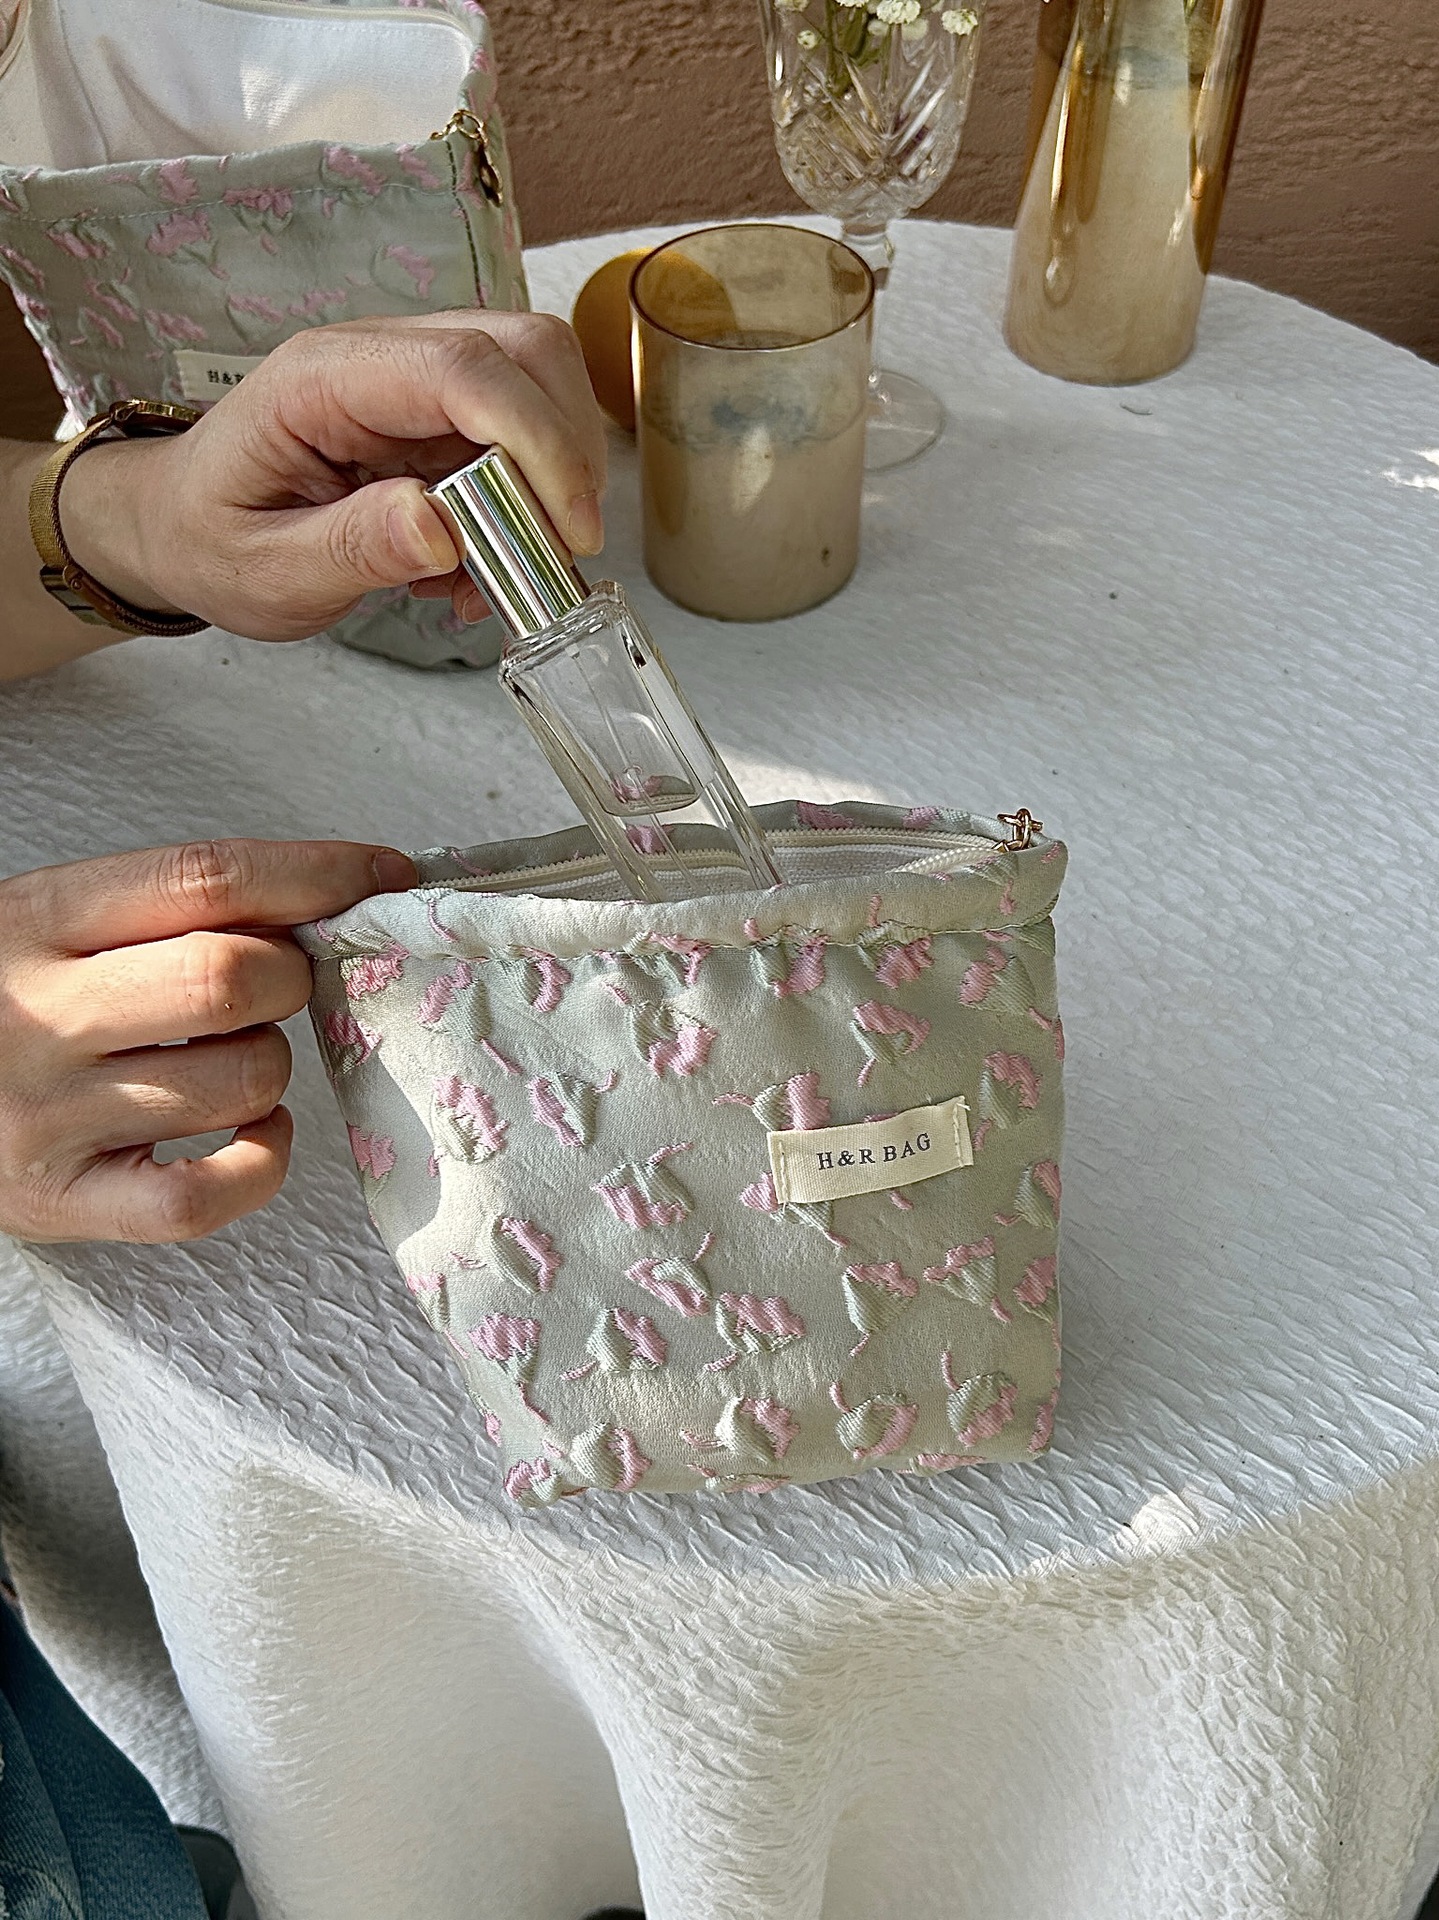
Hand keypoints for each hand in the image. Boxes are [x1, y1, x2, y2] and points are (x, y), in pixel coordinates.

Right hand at [0, 837, 415, 1242]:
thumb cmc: (7, 998)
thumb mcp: (56, 922)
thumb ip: (169, 909)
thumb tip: (333, 899)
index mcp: (38, 918)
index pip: (206, 878)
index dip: (317, 872)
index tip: (383, 875)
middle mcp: (39, 1015)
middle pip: (232, 979)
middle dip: (289, 978)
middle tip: (271, 987)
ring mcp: (46, 1117)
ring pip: (242, 1083)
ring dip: (272, 1067)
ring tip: (229, 1059)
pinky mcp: (60, 1203)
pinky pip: (205, 1196)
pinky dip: (260, 1162)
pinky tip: (251, 1134)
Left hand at [62, 311, 606, 640]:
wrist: (183, 525)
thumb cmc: (213, 538)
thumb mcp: (265, 571)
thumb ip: (350, 548)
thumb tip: (440, 528)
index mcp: (324, 377)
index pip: (463, 368)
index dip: (536, 440)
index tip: (567, 527)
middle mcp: (381, 358)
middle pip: (525, 352)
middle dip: (567, 452)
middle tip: (558, 551)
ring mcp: (418, 381)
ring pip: (541, 388)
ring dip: (555, 482)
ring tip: (502, 570)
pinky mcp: (442, 416)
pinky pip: (522, 439)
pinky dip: (531, 506)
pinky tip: (477, 564)